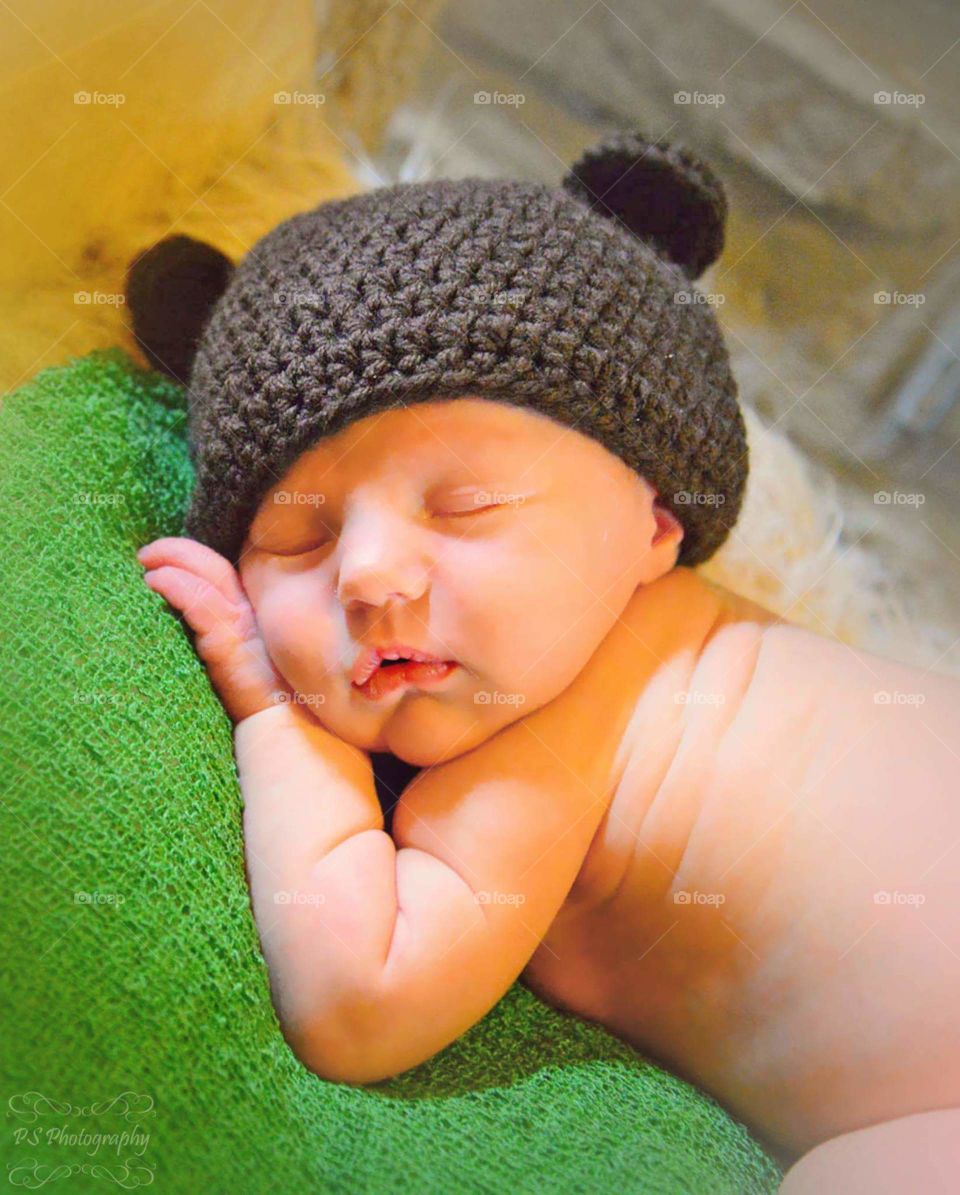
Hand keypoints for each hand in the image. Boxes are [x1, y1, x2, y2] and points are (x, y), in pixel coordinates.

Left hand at [137, 536, 293, 723]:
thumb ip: (216, 637)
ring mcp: (243, 627)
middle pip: (215, 567)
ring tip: (145, 563)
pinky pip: (202, 605)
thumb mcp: (236, 661)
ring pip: (208, 578)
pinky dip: (178, 587)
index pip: (222, 572)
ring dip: (173, 563)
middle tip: (145, 554)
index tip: (160, 555)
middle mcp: (250, 614)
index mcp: (251, 615)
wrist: (283, 728)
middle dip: (177, 551)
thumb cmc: (259, 701)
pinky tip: (157, 581)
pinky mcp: (231, 644)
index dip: (191, 557)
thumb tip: (176, 623)